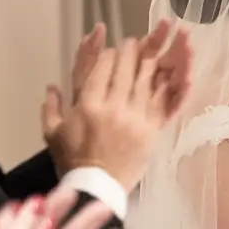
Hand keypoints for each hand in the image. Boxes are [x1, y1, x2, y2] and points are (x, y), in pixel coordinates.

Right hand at [45, 24, 189, 190]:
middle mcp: (114, 108)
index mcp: (88, 105)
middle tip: (135, 41)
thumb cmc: (71, 160)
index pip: (102, 68)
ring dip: (152, 61)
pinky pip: (166, 102)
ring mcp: (137, 118)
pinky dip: (172, 86)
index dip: (109, 54)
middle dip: (131, 52)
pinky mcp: (153, 129)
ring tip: (154, 49)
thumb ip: (51, 106)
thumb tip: (51, 85)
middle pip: (127, 70)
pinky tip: (177, 72)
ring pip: (148, 81)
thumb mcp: (51, 132)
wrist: (96, 187)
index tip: (112, 48)